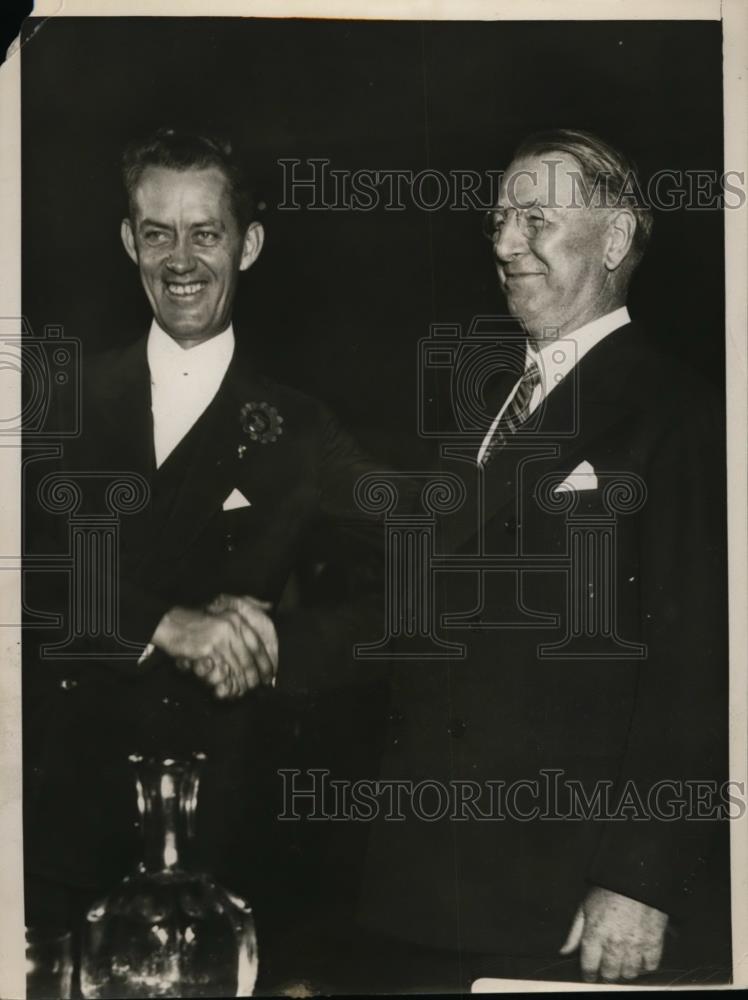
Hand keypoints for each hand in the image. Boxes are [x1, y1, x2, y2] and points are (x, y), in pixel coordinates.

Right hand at [152, 602, 274, 698]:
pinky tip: (226, 688)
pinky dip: (224, 681)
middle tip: (256, 687)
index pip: (257, 645)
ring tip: (243, 691)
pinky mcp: (206, 649)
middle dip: (254, 676)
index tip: (269, 674)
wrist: (170, 624)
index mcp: (236, 620)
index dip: (265, 662)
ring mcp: (218, 639)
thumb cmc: (197, 623)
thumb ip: (246, 607)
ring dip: (240, 682)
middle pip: (248, 658)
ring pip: (235, 666)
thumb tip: (269, 606)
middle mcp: (230, 628)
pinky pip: (219, 670)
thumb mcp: (222, 614)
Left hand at [559, 886, 667, 981]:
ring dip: (625, 971)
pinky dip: (645, 966)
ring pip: (629, 974)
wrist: (635, 878)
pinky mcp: (653, 942)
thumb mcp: (585, 907)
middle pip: (610, 975)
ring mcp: (635, 945)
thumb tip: (564, 951)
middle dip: (606, 974)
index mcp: (594, 934)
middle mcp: (614, 944)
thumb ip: (574, 933)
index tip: (590, 975)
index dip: (588, 975)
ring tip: (623, 963)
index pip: (589, 967)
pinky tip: (640, 958)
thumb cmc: (608, 891)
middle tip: (607, 968)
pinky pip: (650, 966)